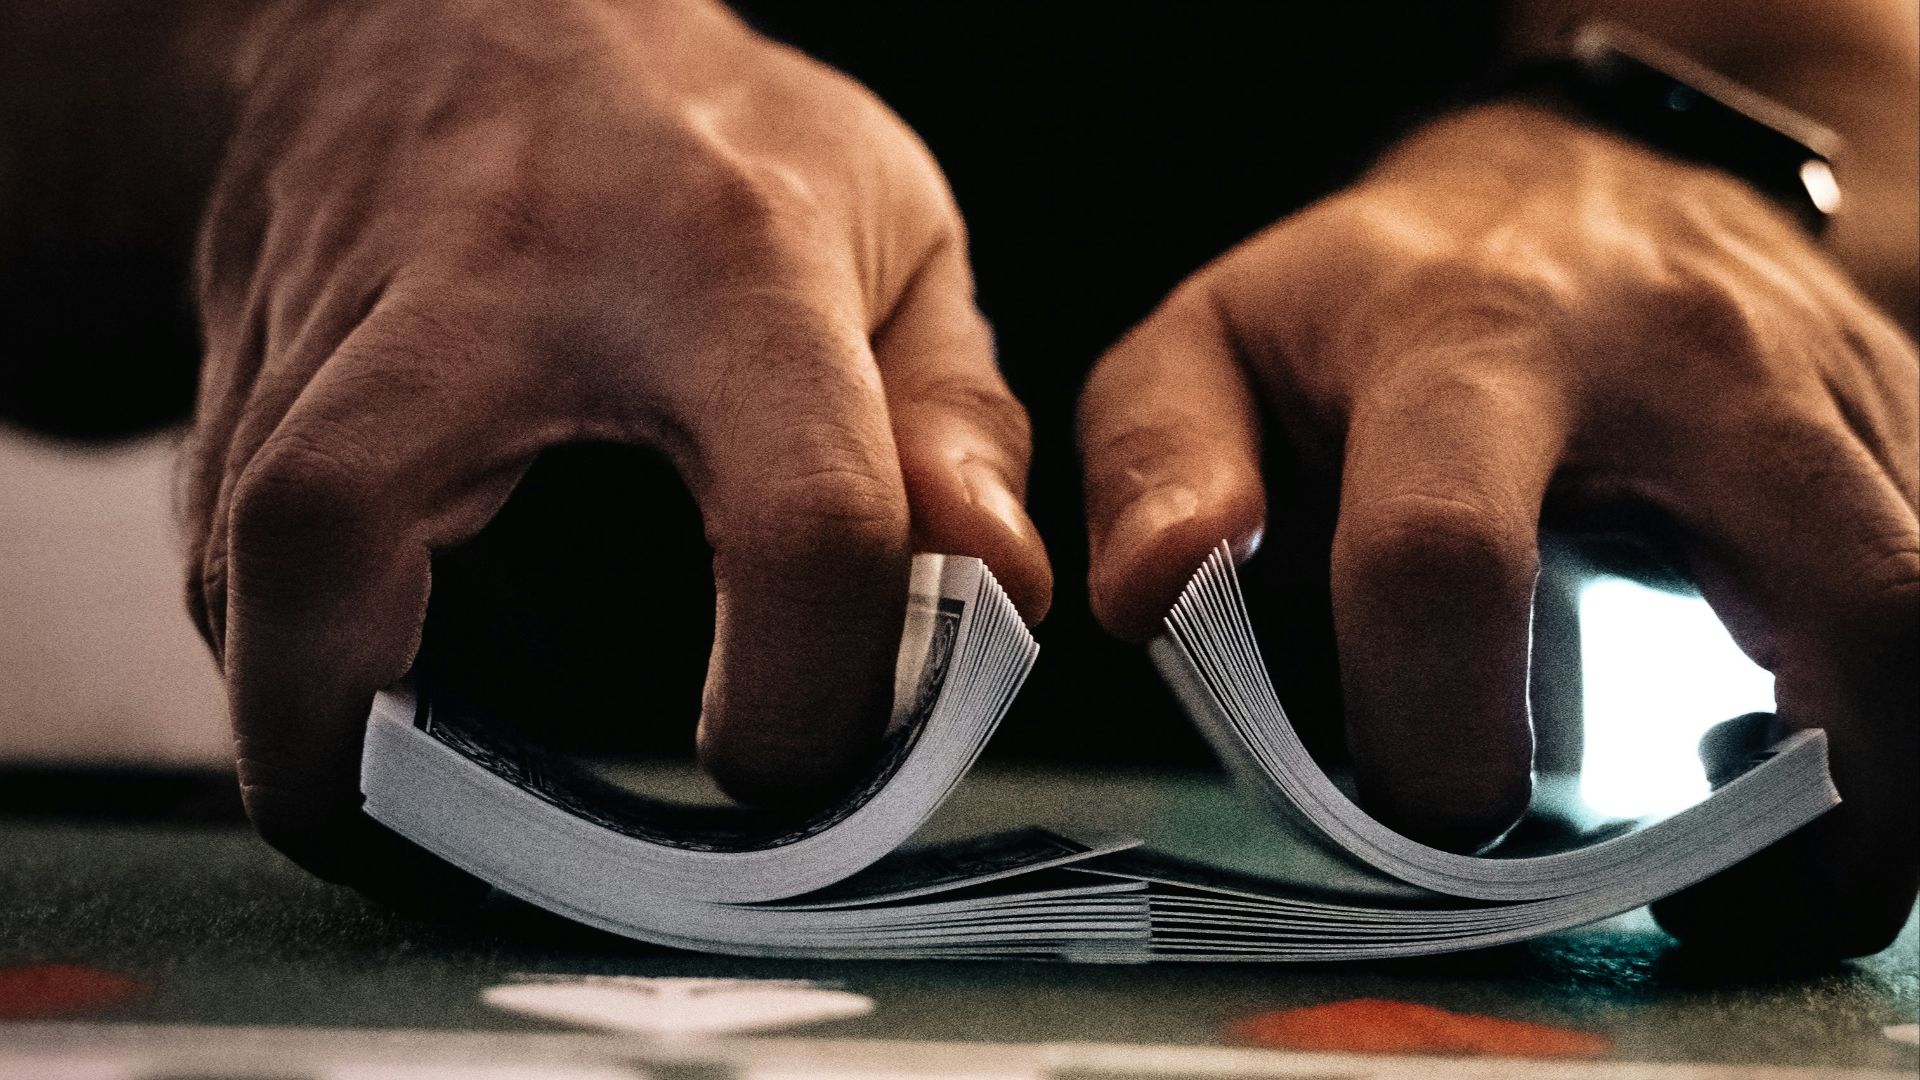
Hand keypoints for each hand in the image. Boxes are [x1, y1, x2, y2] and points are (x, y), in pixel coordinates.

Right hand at [180, 0, 1048, 885]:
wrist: (452, 21)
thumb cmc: (700, 141)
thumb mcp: (887, 224)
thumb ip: (956, 416)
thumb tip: (992, 588)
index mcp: (725, 263)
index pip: (801, 517)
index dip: (811, 692)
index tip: (792, 762)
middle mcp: (494, 291)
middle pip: (345, 526)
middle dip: (380, 738)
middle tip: (485, 849)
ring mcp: (333, 330)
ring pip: (242, 573)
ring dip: (321, 723)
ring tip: (436, 790)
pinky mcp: (240, 379)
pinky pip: (227, 566)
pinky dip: (297, 660)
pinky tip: (384, 675)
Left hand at [1079, 102, 1916, 955]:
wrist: (1571, 181)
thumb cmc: (1369, 296)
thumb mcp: (1217, 341)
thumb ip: (1157, 463)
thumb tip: (1143, 596)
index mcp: (1472, 346)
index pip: (1447, 558)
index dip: (1431, 733)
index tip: (1426, 822)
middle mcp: (1692, 363)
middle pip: (1845, 604)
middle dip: (1803, 817)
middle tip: (1692, 912)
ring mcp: (1831, 395)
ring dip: (1877, 792)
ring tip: (1757, 864)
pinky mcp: (1898, 426)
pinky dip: (1889, 723)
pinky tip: (1786, 755)